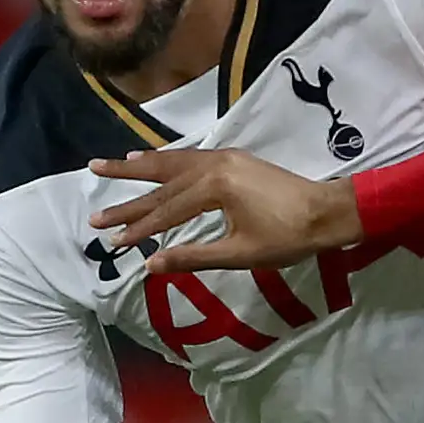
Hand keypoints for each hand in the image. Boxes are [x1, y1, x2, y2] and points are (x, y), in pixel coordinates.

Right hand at [88, 148, 362, 276]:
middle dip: (127, 199)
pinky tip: (150, 159)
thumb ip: (193, 257)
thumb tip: (151, 265)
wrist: (328, 213)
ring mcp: (224, 158)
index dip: (138, 230)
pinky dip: (165, 160)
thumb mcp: (241, 254)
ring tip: (108, 166)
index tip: (112, 242)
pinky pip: (189, 157)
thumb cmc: (289, 238)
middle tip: (95, 212)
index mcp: (216, 187)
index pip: (166, 212)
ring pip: (172, 163)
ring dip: (139, 168)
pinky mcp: (232, 159)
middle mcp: (214, 164)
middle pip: (161, 184)